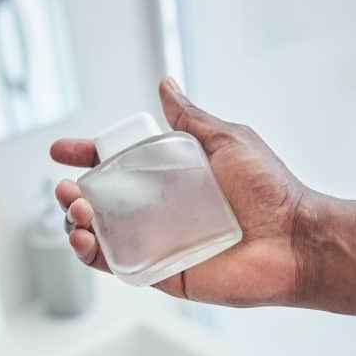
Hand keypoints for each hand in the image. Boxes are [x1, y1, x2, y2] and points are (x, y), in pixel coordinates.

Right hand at [51, 77, 305, 306]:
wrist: (294, 240)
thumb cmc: (269, 190)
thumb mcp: (226, 142)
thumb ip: (191, 120)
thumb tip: (165, 84)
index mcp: (170, 180)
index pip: (118, 167)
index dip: (88, 157)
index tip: (61, 152)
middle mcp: (159, 212)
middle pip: (102, 203)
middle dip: (74, 195)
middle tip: (68, 189)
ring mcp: (158, 243)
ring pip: (102, 234)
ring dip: (77, 223)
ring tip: (76, 211)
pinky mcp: (161, 272)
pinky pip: (118, 264)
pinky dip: (93, 255)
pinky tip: (84, 240)